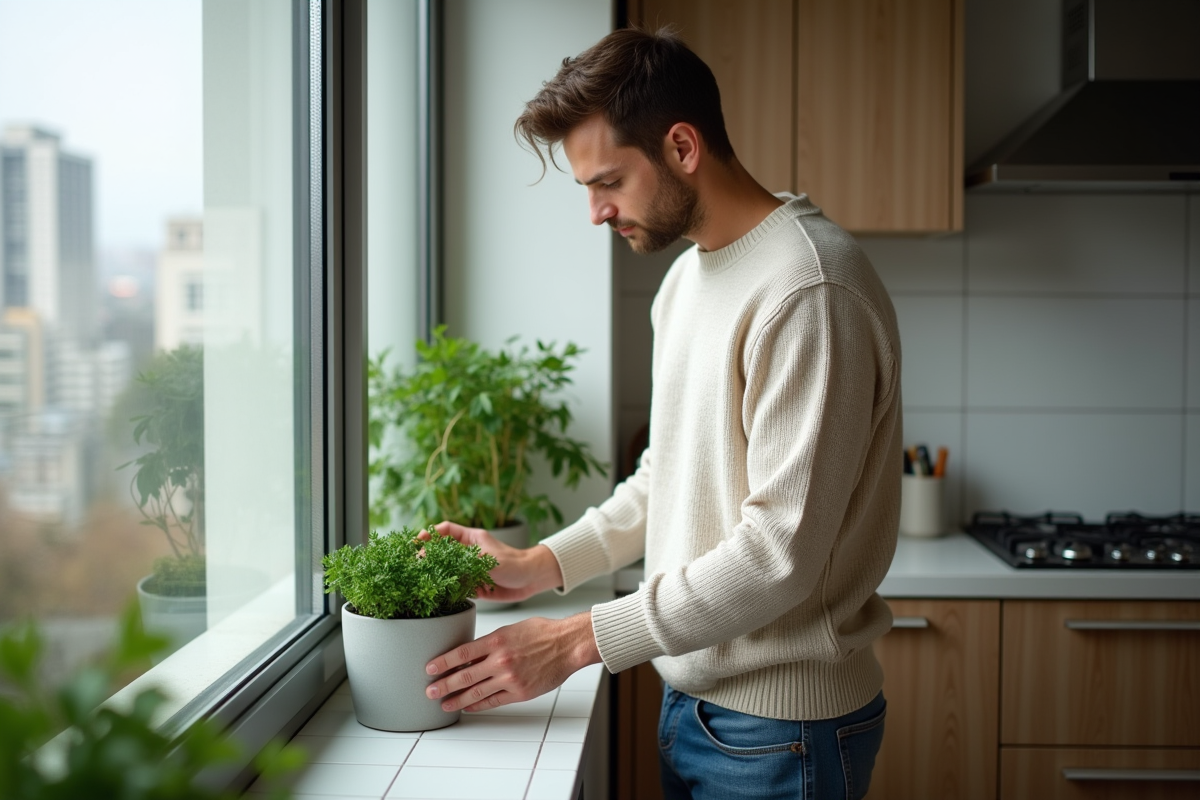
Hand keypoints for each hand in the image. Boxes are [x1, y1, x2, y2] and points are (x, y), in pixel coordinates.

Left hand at [424, 612, 600, 711]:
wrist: (567, 644)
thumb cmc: (542, 633)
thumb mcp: (512, 629)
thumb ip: (491, 642)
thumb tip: (470, 655)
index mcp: (497, 639)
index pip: (461, 653)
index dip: (443, 662)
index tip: (430, 668)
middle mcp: (501, 660)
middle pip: (464, 676)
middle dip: (443, 685)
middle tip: (429, 691)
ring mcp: (510, 678)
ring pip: (476, 692)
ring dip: (457, 699)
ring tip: (444, 704)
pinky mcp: (520, 692)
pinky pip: (494, 701)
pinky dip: (479, 705)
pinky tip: (468, 707)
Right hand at [425, 520, 562, 602]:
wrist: (532, 580)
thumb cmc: (515, 562)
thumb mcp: (488, 559)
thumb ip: (466, 561)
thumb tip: (445, 563)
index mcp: (472, 539)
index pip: (446, 530)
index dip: (431, 533)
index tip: (418, 540)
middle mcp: (469, 554)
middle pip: (442, 551)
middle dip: (428, 556)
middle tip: (416, 563)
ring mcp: (471, 569)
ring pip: (448, 570)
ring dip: (437, 574)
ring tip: (423, 579)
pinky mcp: (475, 585)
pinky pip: (457, 587)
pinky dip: (450, 590)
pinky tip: (441, 593)